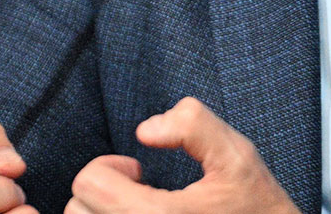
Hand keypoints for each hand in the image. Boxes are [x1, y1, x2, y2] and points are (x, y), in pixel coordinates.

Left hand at [65, 97, 297, 213]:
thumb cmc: (254, 206)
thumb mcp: (236, 155)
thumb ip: (193, 125)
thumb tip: (145, 130)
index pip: (87, 184)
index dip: (110, 165)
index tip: (138, 170)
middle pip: (76, 211)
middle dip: (101, 191)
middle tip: (137, 189)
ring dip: (102, 212)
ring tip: (138, 207)